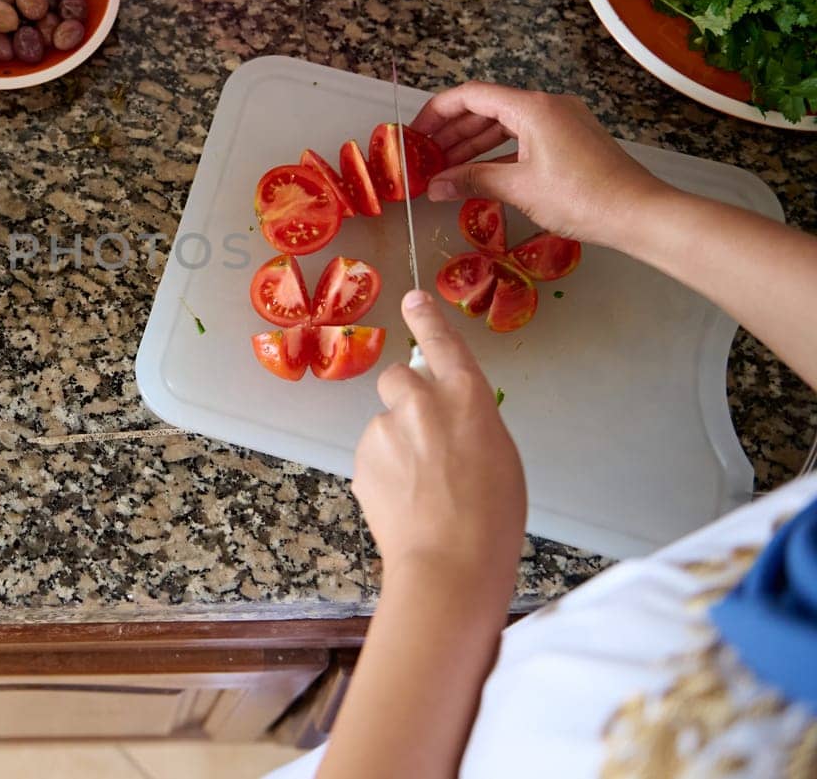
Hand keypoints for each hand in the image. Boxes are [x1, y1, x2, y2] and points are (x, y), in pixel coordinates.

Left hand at [353, 291, 525, 584]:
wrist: (450, 563)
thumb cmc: (494, 516)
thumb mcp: (500, 454)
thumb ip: (470, 422)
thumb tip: (449, 420)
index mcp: (467, 397)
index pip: (443, 344)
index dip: (427, 319)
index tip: (412, 300)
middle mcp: (422, 403)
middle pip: (399, 377)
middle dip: (404, 398)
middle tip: (421, 436)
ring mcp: (387, 429)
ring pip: (386, 424)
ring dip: (397, 445)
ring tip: (421, 490)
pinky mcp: (363, 458)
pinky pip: (373, 456)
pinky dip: (384, 473)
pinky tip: (404, 503)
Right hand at [408, 82, 668, 247]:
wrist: (638, 213)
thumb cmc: (581, 196)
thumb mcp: (519, 188)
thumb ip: (472, 181)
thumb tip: (434, 186)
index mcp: (533, 107)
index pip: (471, 95)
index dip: (437, 112)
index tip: (415, 134)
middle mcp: (547, 105)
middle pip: (486, 108)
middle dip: (452, 132)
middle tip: (424, 156)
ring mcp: (561, 121)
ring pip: (505, 125)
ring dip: (473, 145)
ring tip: (445, 168)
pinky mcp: (570, 140)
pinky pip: (523, 138)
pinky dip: (498, 153)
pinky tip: (479, 173)